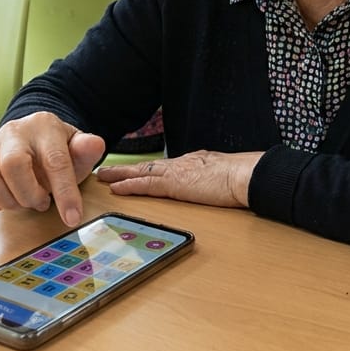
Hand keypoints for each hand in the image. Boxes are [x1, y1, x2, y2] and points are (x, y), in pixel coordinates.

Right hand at [0, 112, 106, 226]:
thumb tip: (94, 144)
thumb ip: (86, 149)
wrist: (33, 137)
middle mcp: (13, 132)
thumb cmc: (57, 148)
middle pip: (12, 164)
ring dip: (7, 199)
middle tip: (41, 203)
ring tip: (22, 202)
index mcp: (44, 126)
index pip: (54, 160)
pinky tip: (1, 201)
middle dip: (29, 194)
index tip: (71, 217)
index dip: (64, 192)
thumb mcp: (78, 148)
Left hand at [95, 150, 263, 207]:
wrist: (247, 175)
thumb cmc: (243, 177)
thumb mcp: (225, 175)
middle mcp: (182, 163)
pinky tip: (116, 188)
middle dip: (127, 169)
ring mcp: (177, 172)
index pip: (165, 166)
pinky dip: (129, 186)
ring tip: (103, 176)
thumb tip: (213, 183)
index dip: (148, 169)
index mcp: (194, 162)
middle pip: (148, 166)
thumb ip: (214, 177)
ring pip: (141, 172)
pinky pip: (146, 185)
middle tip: (108, 171)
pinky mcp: (174, 184)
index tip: (136, 171)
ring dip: (120, 174)